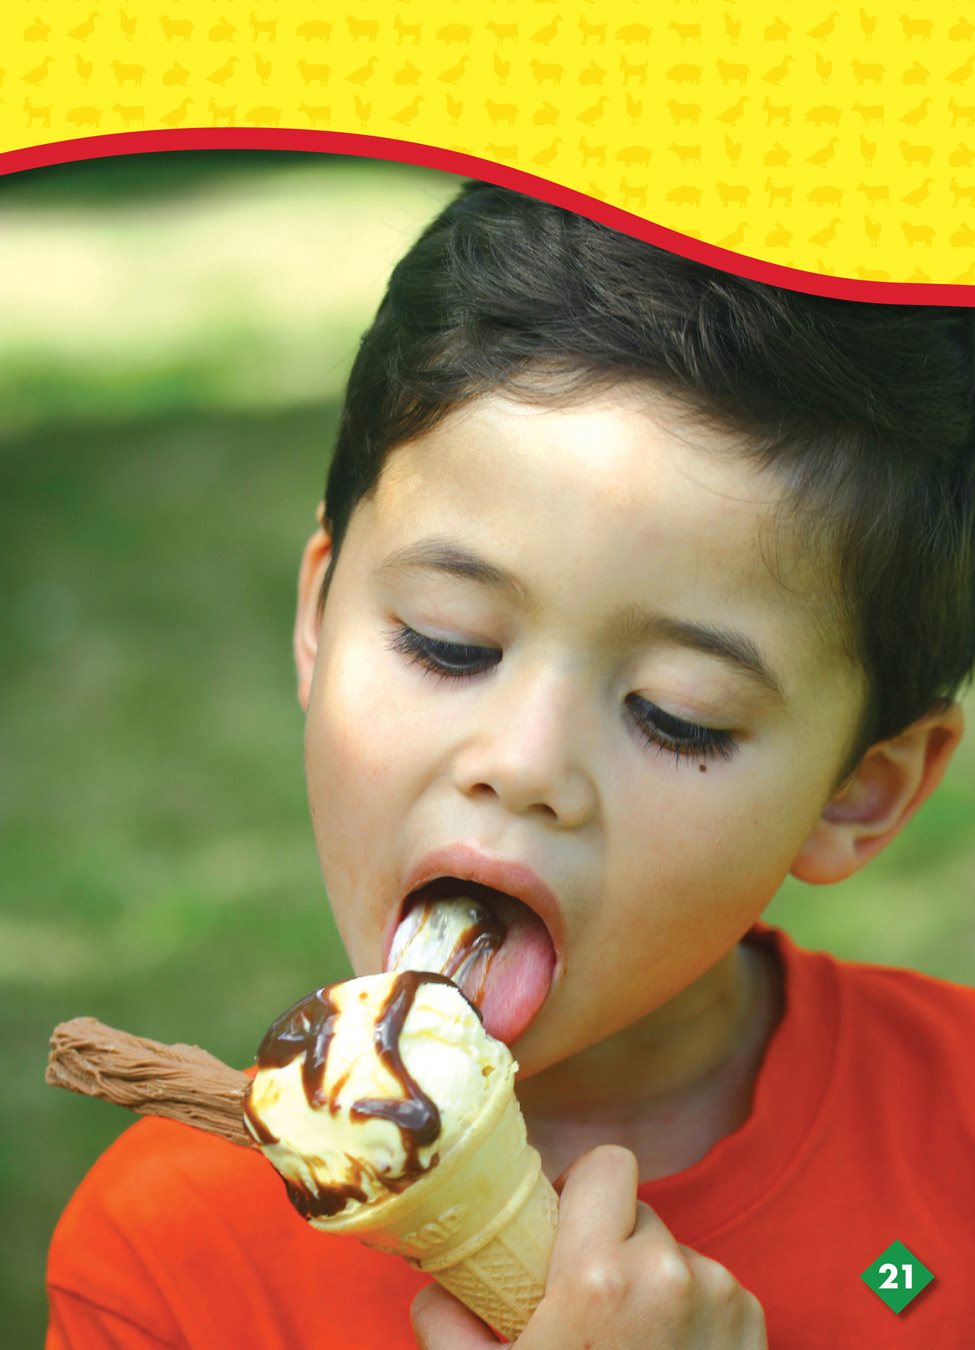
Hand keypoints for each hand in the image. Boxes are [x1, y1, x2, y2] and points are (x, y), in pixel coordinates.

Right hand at [410, 1145, 766, 1347]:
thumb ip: (447, 1327)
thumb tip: (435, 1289)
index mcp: (601, 1278)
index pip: (607, 1166)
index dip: (581, 1188)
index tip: (561, 1229)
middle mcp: (670, 1273)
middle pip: (637, 1213)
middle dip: (610, 1245)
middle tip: (585, 1305)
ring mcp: (721, 1298)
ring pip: (674, 1253)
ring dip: (650, 1282)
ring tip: (628, 1348)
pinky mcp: (754, 1325)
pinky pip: (710, 1288)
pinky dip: (688, 1311)